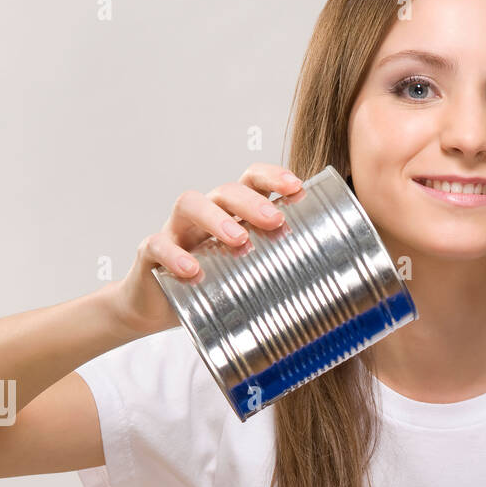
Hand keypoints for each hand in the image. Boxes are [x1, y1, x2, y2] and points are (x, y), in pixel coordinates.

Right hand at [110, 162, 303, 337]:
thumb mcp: (245, 277)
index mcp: (230, 214)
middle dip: (251, 201)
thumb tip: (334, 291)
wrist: (156, 308)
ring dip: (217, 218)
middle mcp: (204, 215)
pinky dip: (174, 255)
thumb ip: (276, 273)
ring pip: (190, 204)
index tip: (296, 188)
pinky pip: (158, 245)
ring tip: (238, 240)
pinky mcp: (151, 254)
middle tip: (274, 221)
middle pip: (225, 191)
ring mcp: (176, 231)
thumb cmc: (210, 289)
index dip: (273, 178)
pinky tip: (191, 270)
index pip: (251, 181)